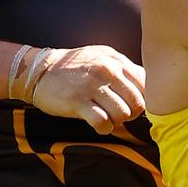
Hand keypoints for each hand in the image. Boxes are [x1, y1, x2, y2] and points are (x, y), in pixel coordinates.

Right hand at [29, 45, 146, 134]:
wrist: (40, 70)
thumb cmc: (75, 67)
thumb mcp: (102, 57)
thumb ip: (124, 68)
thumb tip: (147, 86)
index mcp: (116, 60)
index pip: (146, 84)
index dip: (143, 99)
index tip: (132, 105)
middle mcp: (107, 70)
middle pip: (138, 103)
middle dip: (131, 114)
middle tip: (119, 115)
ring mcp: (92, 85)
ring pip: (123, 114)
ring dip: (117, 122)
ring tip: (107, 119)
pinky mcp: (78, 101)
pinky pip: (103, 122)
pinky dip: (104, 128)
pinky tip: (98, 125)